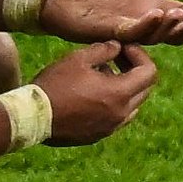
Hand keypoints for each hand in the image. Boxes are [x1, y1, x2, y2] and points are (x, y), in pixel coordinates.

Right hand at [33, 40, 161, 145]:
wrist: (33, 117)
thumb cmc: (55, 85)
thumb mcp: (78, 59)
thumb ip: (104, 50)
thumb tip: (117, 46)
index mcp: (120, 94)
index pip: (150, 73)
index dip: (140, 55)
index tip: (124, 48)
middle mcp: (122, 114)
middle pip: (144, 89)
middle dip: (134, 70)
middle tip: (116, 57)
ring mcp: (112, 127)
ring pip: (132, 104)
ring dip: (124, 87)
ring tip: (101, 74)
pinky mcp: (101, 134)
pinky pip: (117, 116)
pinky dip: (114, 102)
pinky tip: (92, 92)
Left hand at [37, 0, 182, 45]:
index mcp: (145, 5)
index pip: (177, 14)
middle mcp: (139, 20)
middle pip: (174, 32)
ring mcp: (124, 28)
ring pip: (157, 37)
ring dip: (171, 28)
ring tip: (179, 13)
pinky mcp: (107, 32)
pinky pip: (132, 33)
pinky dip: (147, 26)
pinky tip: (157, 14)